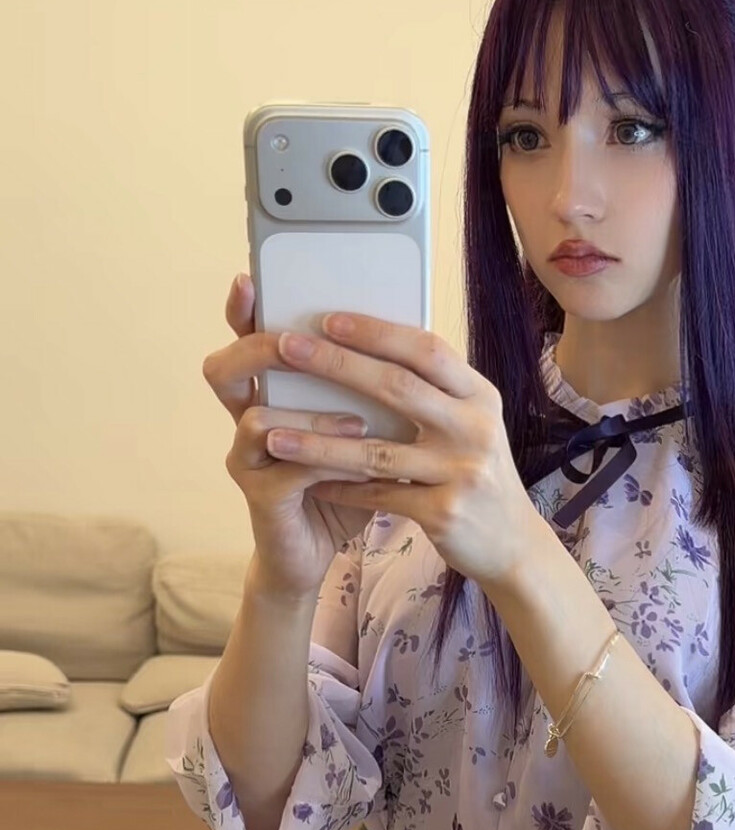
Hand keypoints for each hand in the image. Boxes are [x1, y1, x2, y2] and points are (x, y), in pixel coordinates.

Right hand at [203, 274, 384, 602]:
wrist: (326, 550)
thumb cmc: (347, 483)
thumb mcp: (365, 429)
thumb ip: (371, 390)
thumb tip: (413, 339)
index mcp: (273, 394)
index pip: (247, 339)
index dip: (242, 311)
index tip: (249, 279)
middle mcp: (250, 420)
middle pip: (226, 369)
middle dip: (259, 350)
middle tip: (293, 344)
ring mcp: (248, 460)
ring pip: (259, 420)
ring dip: (310, 417)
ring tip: (357, 425)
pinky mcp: (261, 498)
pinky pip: (288, 470)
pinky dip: (327, 462)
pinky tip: (362, 466)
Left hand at [263, 309, 537, 590]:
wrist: (513, 544)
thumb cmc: (477, 473)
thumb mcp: (471, 423)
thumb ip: (435, 391)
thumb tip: (371, 345)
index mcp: (480, 396)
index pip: (426, 350)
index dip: (377, 332)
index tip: (328, 318)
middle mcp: (475, 429)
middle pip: (398, 388)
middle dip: (337, 365)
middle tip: (286, 348)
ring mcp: (462, 473)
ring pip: (377, 451)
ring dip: (319, 441)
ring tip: (272, 433)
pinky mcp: (444, 514)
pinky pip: (379, 496)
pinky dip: (341, 489)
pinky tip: (308, 482)